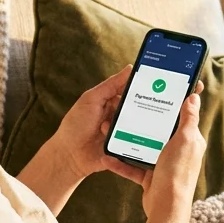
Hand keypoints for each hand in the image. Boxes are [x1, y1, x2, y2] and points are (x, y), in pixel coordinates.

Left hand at [49, 66, 133, 180]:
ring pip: (140, 126)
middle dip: (140, 108)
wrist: (69, 154)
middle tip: (138, 108)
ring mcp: (124, 133)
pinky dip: (135, 142)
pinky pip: (138, 144)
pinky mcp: (126, 148)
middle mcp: (120, 116)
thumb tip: (129, 68)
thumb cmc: (76, 124)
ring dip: (130, 126)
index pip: (131, 92)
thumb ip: (111, 84)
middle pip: (139, 109)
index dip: (142, 88)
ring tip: (111, 128)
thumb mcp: (92, 99)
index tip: (154, 83)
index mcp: (112, 102)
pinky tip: (127, 140)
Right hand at [112, 87, 206, 221]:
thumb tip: (193, 97)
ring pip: (143, 147)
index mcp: (189, 140)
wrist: (166, 207)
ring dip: (128, 141)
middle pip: (159, 131)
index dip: (172, 104)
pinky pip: (133, 167)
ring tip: (113, 130)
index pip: (181, 117)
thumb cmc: (177, 172)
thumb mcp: (184, 139)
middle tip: (128, 109)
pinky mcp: (150, 177)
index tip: (158, 93)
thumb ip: (188, 118)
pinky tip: (108, 156)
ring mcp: (163, 165)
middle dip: (144, 121)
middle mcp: (178, 152)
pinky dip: (121, 163)